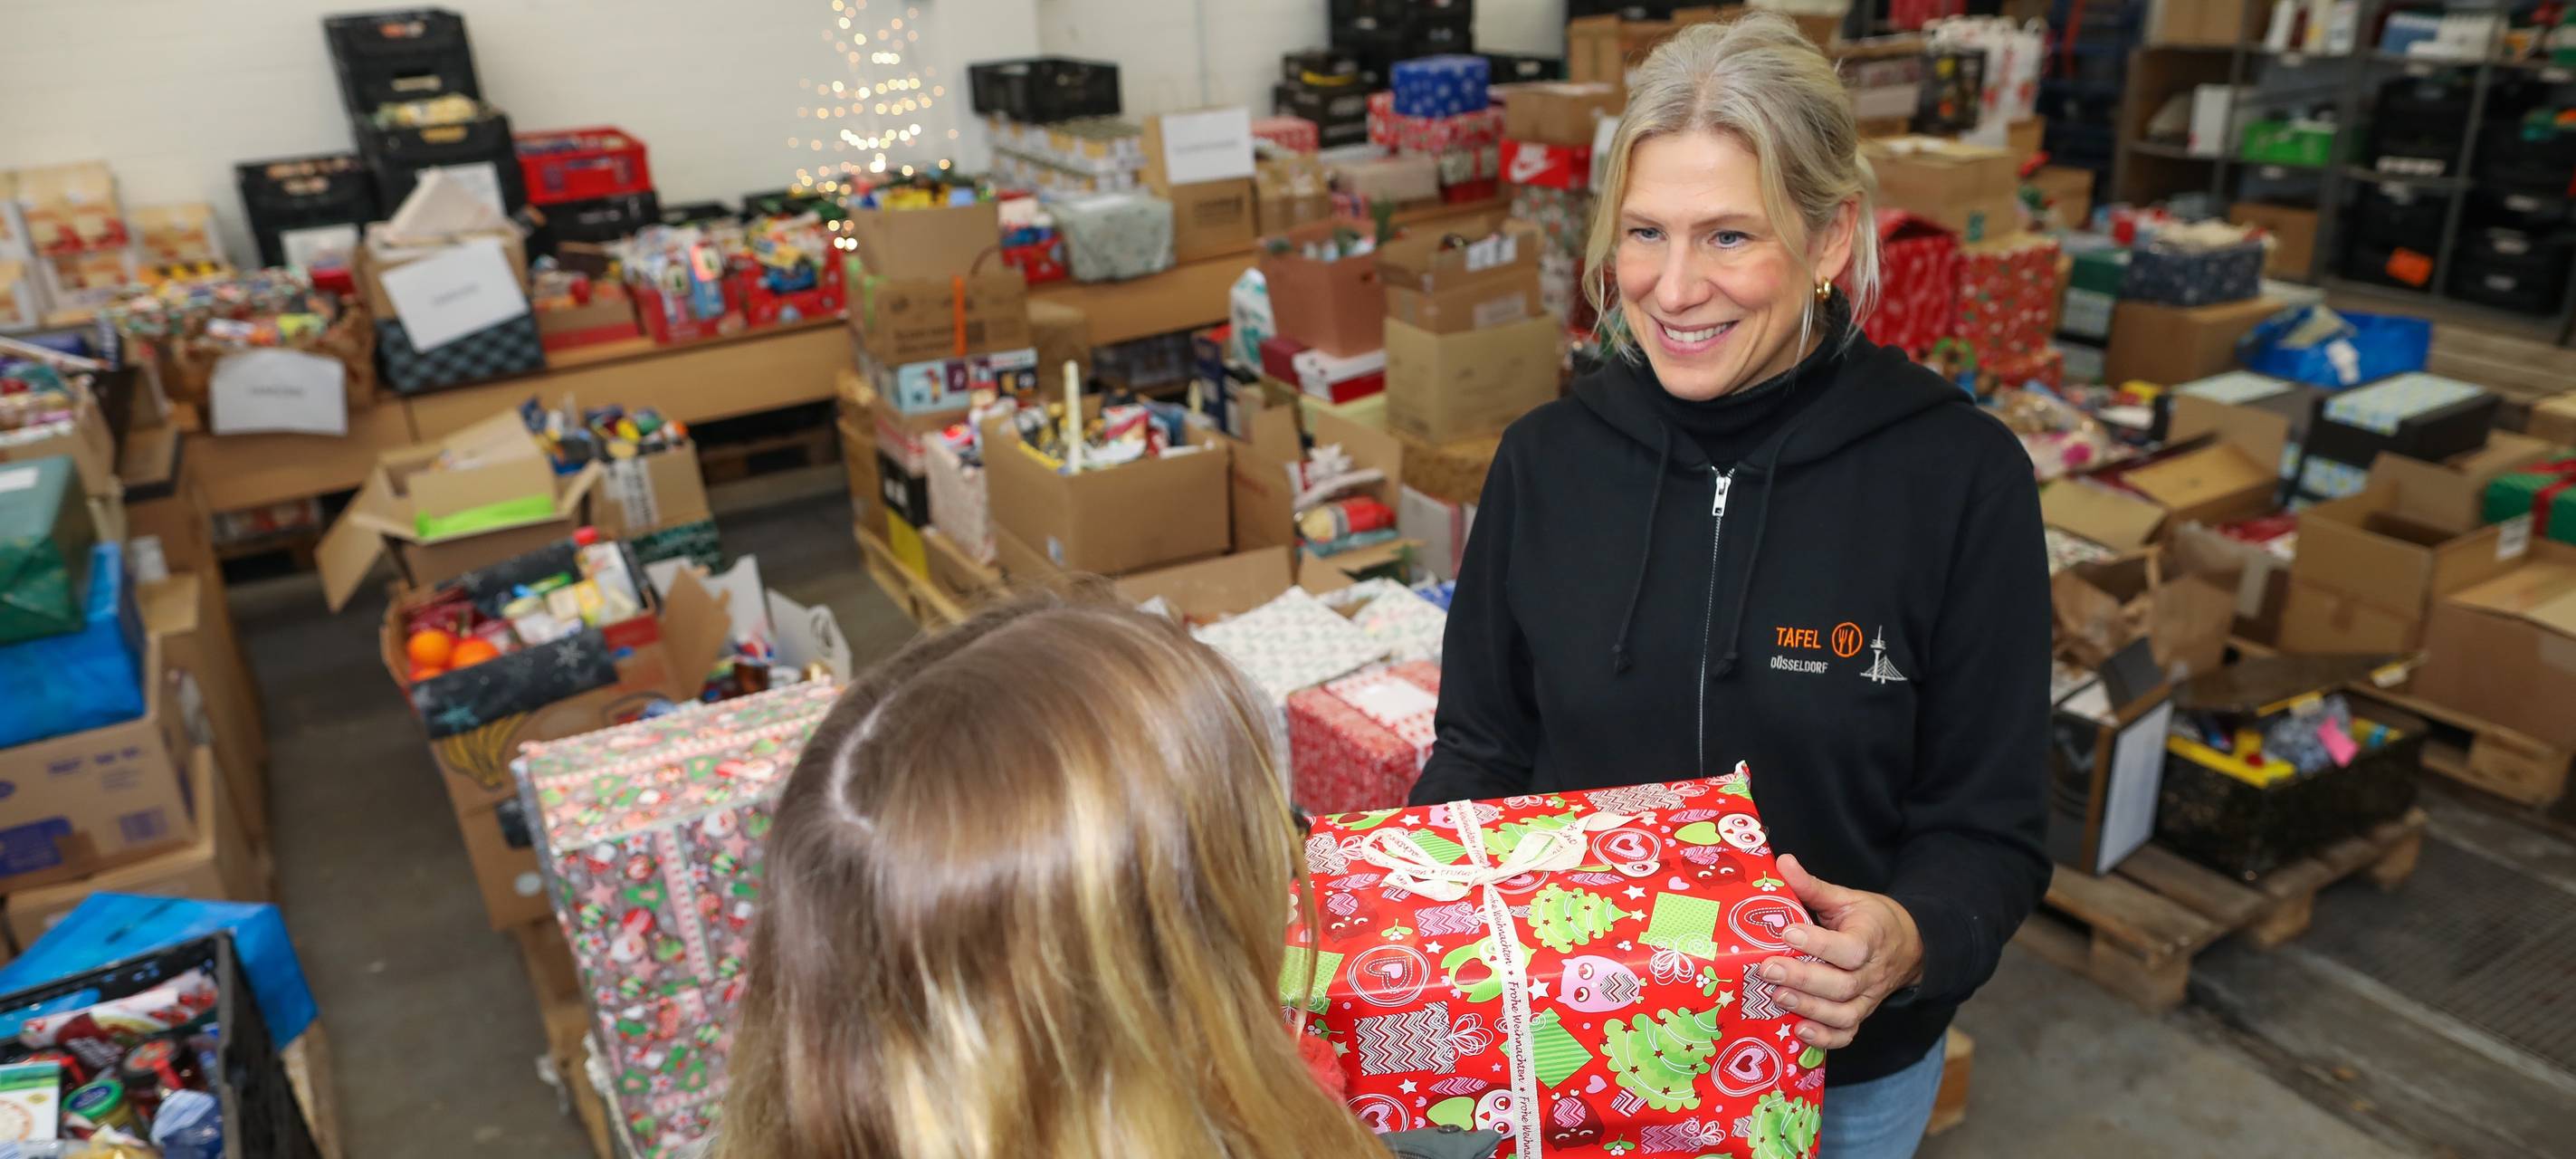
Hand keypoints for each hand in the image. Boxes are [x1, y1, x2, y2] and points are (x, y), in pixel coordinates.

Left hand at [1757, 854, 1924, 1049]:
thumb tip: (1782, 863)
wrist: (1908, 946)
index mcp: (1870, 938)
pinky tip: (1798, 1031)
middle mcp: (1870, 973)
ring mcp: (1867, 998)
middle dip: (1803, 979)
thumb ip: (1813, 886)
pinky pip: (1847, 1034)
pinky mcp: (1860, 1014)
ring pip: (1843, 1013)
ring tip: (1776, 997)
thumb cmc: (1870, 920)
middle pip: (1841, 985)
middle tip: (1767, 969)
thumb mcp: (1846, 899)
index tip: (1787, 933)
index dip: (1819, 944)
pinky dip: (1824, 1038)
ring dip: (1808, 1008)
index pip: (1849, 948)